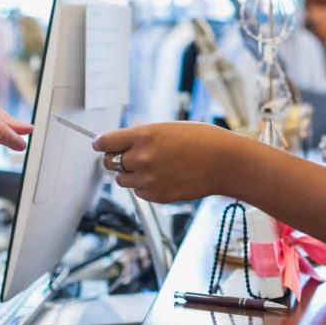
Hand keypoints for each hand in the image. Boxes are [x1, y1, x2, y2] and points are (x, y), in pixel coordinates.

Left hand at [93, 122, 239, 202]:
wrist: (225, 162)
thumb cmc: (201, 140)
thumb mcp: (167, 128)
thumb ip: (141, 137)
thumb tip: (119, 146)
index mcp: (143, 135)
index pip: (104, 142)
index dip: (101, 144)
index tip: (101, 145)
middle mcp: (141, 158)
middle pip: (109, 163)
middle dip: (116, 159)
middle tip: (129, 156)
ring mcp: (148, 179)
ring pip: (123, 180)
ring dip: (131, 174)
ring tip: (154, 167)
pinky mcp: (156, 196)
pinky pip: (139, 192)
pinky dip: (145, 186)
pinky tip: (165, 178)